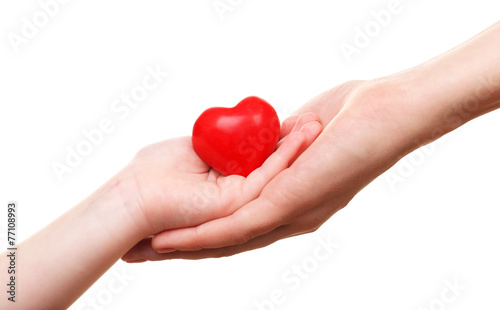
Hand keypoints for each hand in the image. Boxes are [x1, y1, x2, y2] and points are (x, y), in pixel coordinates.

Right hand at [123, 21, 499, 260]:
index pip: (241, 224)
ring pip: (229, 240)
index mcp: (295, 203)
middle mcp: (292, 219)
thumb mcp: (298, 135)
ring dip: (185, 248)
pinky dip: (204, 236)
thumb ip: (274, 146)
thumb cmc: (348, 119)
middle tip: (143, 252)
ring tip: (146, 252)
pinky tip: (173, 242)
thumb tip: (256, 141)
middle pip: (229, 241)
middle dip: (185, 248)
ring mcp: (291, 214)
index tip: (168, 232)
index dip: (204, 231)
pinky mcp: (291, 204)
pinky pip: (241, 226)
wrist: (387, 114)